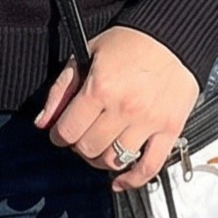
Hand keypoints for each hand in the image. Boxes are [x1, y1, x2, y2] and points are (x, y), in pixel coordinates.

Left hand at [35, 25, 199, 188]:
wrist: (173, 36)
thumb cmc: (131, 42)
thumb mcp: (87, 54)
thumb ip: (62, 89)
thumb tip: (43, 121)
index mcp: (100, 88)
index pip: (68, 130)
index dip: (59, 135)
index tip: (62, 131)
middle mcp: (125, 108)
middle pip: (88, 148)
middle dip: (78, 146)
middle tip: (82, 135)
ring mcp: (149, 122)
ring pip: (114, 161)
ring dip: (100, 160)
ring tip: (100, 148)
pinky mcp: (170, 130)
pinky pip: (150, 167)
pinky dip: (133, 180)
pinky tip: (120, 181)